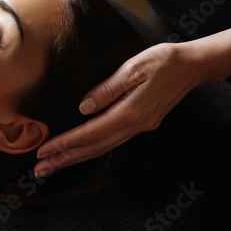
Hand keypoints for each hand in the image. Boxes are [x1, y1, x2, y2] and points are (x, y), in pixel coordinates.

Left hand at [34, 43, 201, 177]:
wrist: (190, 66)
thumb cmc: (161, 61)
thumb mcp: (132, 68)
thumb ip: (107, 89)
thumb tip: (83, 107)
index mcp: (130, 112)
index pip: (89, 134)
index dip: (64, 143)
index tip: (44, 150)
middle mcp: (134, 126)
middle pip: (93, 148)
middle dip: (65, 159)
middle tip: (40, 169)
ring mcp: (139, 127)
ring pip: (102, 149)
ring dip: (76, 158)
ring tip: (54, 165)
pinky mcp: (141, 124)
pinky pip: (112, 142)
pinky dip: (92, 149)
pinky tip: (80, 152)